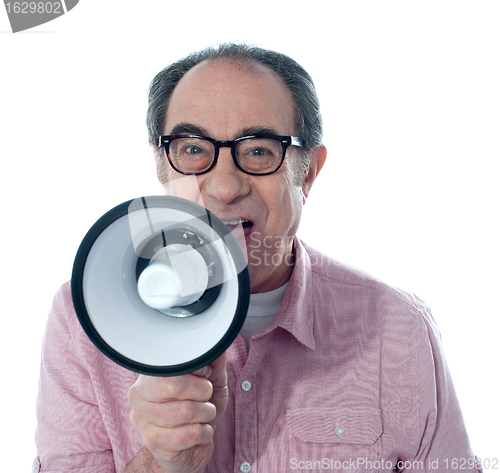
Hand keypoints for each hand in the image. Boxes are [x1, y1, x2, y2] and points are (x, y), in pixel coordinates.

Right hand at [128, 353, 227, 472]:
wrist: (190, 447)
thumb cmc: (198, 407)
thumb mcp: (210, 381)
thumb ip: (213, 362)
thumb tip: (218, 345)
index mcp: (152, 373)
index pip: (175, 362)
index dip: (198, 369)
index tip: (205, 374)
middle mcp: (140, 393)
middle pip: (175, 385)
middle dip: (203, 391)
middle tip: (206, 396)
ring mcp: (142, 419)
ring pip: (185, 411)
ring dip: (206, 413)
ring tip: (205, 414)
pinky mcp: (153, 443)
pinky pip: (188, 434)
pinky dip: (204, 432)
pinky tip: (201, 431)